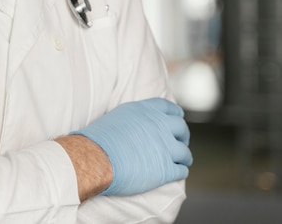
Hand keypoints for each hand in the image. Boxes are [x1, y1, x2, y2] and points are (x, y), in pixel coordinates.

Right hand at [71, 98, 191, 195]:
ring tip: (182, 162)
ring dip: (184, 157)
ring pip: (184, 152)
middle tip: (181, 142)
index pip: (169, 108)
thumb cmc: (99, 140)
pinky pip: (181, 170)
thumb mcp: (117, 117)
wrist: (96, 159)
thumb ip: (134, 118)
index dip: (175, 114)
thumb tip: (137, 123)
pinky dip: (181, 171)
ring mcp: (165, 147)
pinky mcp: (166, 169)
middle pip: (181, 128)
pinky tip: (177, 173)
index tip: (178, 118)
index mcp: (146, 111)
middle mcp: (159, 126)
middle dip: (183, 136)